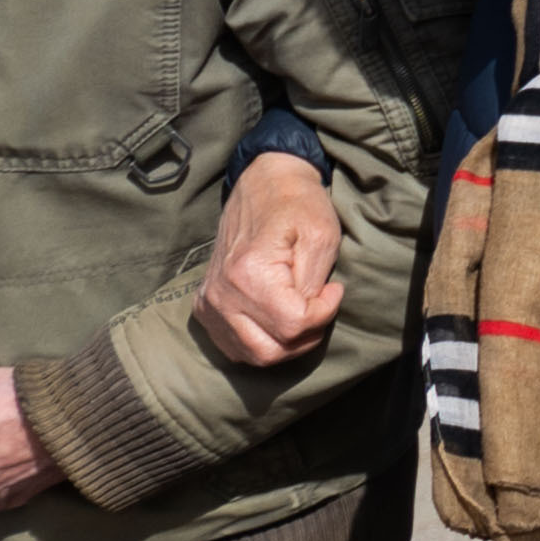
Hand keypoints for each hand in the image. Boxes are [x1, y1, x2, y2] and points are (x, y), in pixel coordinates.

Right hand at [196, 151, 343, 367]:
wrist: (262, 186)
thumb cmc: (298, 206)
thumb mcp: (321, 237)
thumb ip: (313, 286)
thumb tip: (309, 316)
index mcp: (248, 275)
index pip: (293, 326)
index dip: (323, 314)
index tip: (334, 290)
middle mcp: (221, 295)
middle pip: (270, 350)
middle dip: (306, 336)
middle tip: (320, 307)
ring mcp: (209, 303)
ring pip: (252, 354)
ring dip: (285, 344)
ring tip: (303, 314)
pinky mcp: (205, 306)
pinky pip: (234, 346)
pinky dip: (261, 343)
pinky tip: (279, 321)